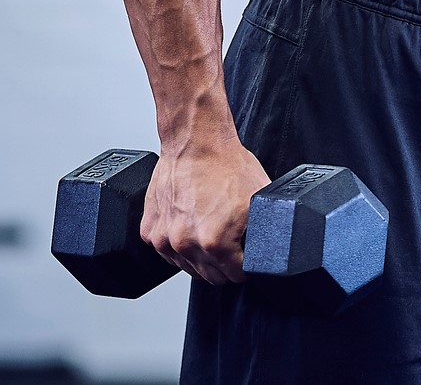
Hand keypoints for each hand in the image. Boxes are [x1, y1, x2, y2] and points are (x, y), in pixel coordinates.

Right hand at [140, 140, 271, 283]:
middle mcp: (186, 244)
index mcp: (215, 243)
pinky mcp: (149, 230)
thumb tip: (271, 246)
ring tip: (209, 230)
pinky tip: (190, 226)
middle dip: (224, 264)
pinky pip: (167, 252)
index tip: (244, 256)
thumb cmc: (225, 165)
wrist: (195, 142)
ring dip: (199, 257)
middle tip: (229, 243)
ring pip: (187, 267)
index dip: (245, 266)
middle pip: (211, 276)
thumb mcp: (259, 200)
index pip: (235, 276)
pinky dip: (178, 244)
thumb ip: (264, 230)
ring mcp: (164, 239)